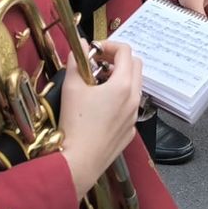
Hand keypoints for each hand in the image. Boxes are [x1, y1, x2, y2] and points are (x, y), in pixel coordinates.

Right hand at [58, 42, 142, 199]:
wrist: (78, 163)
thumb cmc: (75, 124)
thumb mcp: (71, 87)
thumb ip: (77, 61)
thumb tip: (80, 45)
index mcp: (123, 85)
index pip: (125, 52)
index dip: (109, 45)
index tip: (93, 50)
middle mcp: (134, 99)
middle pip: (136, 66)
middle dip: (117, 60)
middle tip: (96, 64)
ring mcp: (134, 118)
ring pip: (134, 88)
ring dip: (119, 79)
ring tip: (95, 85)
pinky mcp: (129, 133)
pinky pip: (129, 108)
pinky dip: (119, 100)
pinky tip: (99, 109)